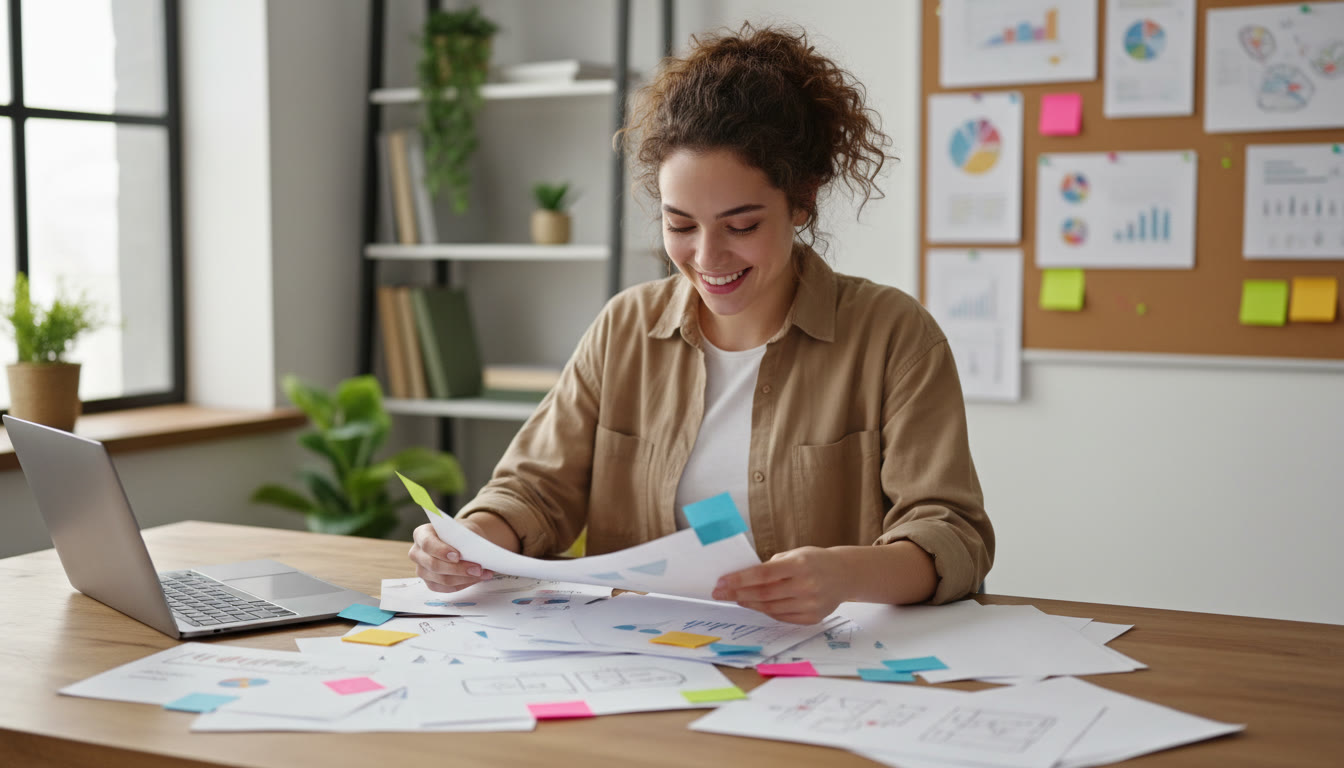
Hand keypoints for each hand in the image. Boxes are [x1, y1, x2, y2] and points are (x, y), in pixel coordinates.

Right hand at [407, 521, 494, 592]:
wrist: (462, 540)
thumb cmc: (460, 533)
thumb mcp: (463, 529)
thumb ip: (464, 539)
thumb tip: (475, 554)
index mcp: (421, 534)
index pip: (427, 544)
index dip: (441, 551)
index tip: (458, 556)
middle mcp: (417, 553)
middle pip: (433, 565)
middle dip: (458, 569)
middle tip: (478, 569)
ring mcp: (422, 570)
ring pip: (442, 580)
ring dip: (465, 578)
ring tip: (483, 574)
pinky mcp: (430, 583)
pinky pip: (446, 588)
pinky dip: (464, 584)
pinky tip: (476, 579)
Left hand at [711, 546, 848, 624]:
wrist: (845, 575)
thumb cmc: (815, 561)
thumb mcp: (795, 554)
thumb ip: (772, 565)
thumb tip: (743, 578)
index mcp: (800, 565)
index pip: (763, 574)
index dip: (740, 579)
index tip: (722, 582)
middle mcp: (806, 585)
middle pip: (764, 594)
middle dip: (738, 594)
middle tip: (720, 593)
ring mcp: (810, 604)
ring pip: (771, 608)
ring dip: (749, 604)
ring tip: (736, 598)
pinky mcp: (812, 618)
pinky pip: (782, 617)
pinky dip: (766, 611)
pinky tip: (756, 605)